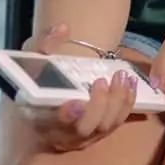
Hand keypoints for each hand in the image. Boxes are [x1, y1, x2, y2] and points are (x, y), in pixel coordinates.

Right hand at [19, 22, 139, 151]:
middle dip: (98, 106)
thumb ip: (45, 44)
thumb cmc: (38, 75)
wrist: (47, 92)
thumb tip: (62, 29)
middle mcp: (61, 132)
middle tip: (102, 81)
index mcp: (39, 117)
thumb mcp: (33, 56)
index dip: (67, 116)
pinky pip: (118, 121)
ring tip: (121, 77)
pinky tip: (131, 83)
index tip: (77, 103)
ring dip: (117, 102)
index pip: (52, 122)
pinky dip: (127, 103)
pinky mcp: (101, 130)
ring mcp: (84, 135)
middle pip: (85, 129)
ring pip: (105, 127)